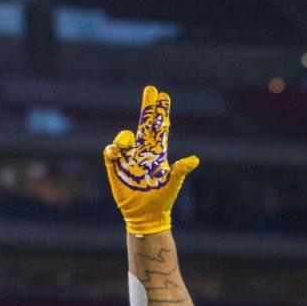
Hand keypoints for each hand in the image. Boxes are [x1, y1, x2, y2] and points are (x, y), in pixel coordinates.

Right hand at [104, 85, 199, 235]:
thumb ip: (180, 170)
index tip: (163, 95)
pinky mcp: (116, 167)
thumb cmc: (162, 200)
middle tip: (151, 89)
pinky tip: (116, 152)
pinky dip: (113, 149)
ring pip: (125, 137)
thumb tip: (195, 159)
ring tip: (126, 141)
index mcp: (158, 153)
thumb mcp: (172, 184)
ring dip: (125, 136)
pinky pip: (111, 152)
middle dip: (148, 107)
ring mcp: (129, 158)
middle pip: (144, 124)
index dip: (161, 112)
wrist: (145, 216)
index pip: (159, 128)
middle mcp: (143, 152)